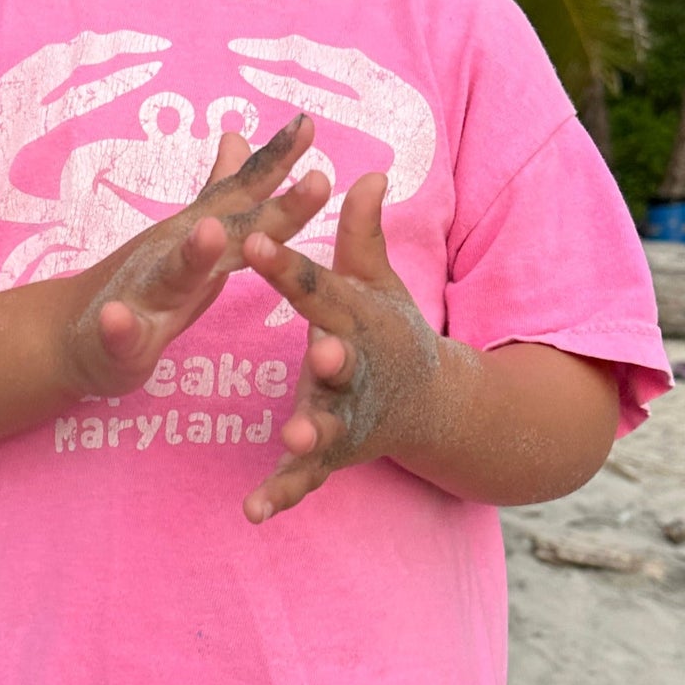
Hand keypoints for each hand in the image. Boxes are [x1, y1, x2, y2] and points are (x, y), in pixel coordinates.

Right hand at [59, 114, 329, 399]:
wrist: (74, 333)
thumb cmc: (144, 286)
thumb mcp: (189, 235)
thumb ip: (219, 192)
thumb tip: (238, 136)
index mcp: (203, 237)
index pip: (247, 196)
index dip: (281, 163)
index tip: (311, 125)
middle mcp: (175, 254)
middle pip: (230, 228)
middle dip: (273, 209)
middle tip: (320, 183)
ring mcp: (143, 293)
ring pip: (171, 273)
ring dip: (190, 253)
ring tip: (208, 232)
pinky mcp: (117, 340)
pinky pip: (118, 334)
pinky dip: (117, 326)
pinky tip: (115, 319)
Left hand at [237, 170, 443, 522]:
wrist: (433, 404)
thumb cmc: (389, 331)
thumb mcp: (377, 283)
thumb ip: (363, 236)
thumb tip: (370, 173)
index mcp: (355, 318)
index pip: (318, 286)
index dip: (285, 264)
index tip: (251, 238)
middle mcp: (354, 367)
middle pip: (342, 361)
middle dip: (333, 356)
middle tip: (322, 349)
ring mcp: (346, 416)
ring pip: (329, 425)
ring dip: (312, 432)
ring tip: (294, 439)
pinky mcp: (332, 457)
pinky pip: (304, 480)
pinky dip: (282, 495)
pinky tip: (253, 512)